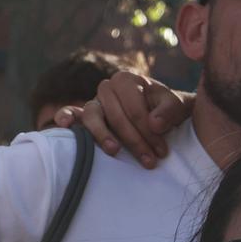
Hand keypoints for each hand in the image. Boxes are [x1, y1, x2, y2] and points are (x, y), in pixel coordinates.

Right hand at [53, 71, 189, 167]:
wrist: (163, 116)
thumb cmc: (167, 111)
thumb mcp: (176, 107)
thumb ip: (169, 111)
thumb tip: (154, 124)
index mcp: (127, 80)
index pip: (135, 108)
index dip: (148, 131)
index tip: (161, 151)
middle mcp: (107, 88)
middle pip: (117, 116)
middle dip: (134, 141)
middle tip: (150, 161)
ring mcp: (94, 102)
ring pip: (93, 117)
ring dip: (103, 136)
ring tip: (114, 151)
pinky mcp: (84, 117)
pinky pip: (71, 114)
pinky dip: (65, 118)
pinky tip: (64, 126)